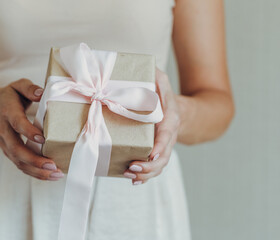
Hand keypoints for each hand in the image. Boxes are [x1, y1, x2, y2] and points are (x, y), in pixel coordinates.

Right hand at [0, 78, 63, 180]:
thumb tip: (41, 93)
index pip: (17, 123)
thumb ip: (29, 88)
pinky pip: (20, 165)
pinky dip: (34, 173)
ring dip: (36, 171)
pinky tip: (49, 175)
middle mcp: (4, 130)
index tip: (42, 138)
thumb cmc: (10, 97)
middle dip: (34, 160)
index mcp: (8, 112)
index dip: (28, 131)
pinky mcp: (9, 152)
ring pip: (18, 161)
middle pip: (16, 149)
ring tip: (56, 174)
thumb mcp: (18, 86)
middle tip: (52, 165)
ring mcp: (5, 144)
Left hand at [123, 69, 180, 184]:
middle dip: (149, 165)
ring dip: (145, 174)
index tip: (151, 153)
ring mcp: (163, 147)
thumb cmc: (163, 94)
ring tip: (129, 174)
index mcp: (170, 119)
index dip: (160, 145)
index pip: (167, 134)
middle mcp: (169, 136)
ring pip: (159, 165)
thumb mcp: (160, 79)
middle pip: (163, 156)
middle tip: (131, 167)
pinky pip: (154, 167)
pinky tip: (134, 180)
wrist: (177, 110)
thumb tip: (139, 67)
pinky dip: (145, 177)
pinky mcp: (156, 153)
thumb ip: (153, 75)